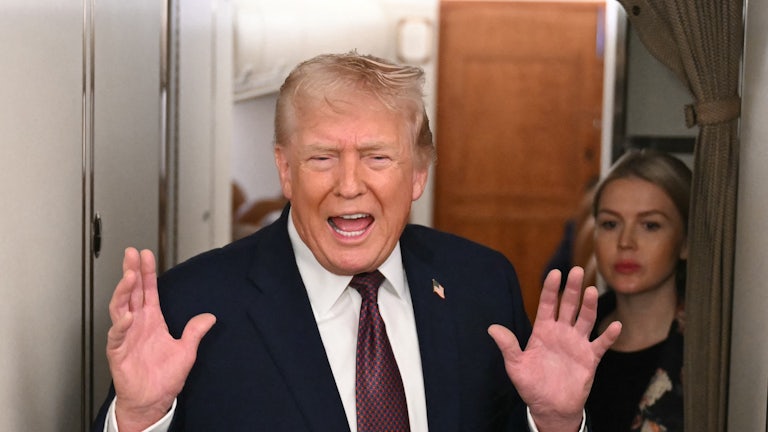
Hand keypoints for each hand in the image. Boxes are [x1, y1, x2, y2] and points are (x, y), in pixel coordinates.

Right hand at [106, 248, 215, 430]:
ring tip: (130, 276)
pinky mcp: (118, 351)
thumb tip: (209, 317)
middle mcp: (137, 325)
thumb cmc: (164, 378)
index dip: (147, 273)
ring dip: (124, 291)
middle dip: (131, 272)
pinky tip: (128, 315)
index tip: (146, 255)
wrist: (152, 400)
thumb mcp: (186, 351)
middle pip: (132, 292)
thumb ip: (195, 332)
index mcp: (152, 321)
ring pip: (121, 307)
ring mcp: (126, 336)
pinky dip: (121, 324)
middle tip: (131, 254)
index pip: (148, 291)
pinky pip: (117, 335)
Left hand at [488, 267, 620, 431]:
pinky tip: (616, 325)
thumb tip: (492, 328)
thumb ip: (508, 346)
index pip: (548, 304)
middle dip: (572, 289)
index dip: (551, 289)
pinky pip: (601, 344)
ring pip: (585, 319)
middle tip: (577, 270)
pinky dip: (609, 336)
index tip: (555, 273)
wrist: (550, 407)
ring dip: (589, 306)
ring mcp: (577, 343)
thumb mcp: (516, 366)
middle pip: (569, 306)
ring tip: (592, 291)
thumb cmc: (531, 385)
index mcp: (543, 330)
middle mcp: (562, 332)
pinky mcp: (590, 358)